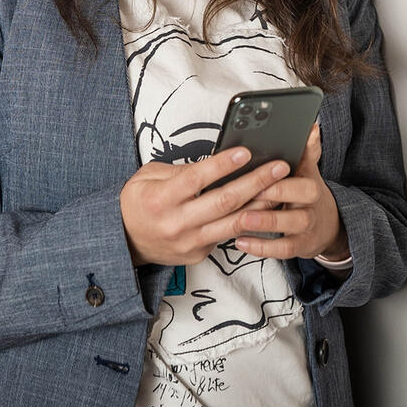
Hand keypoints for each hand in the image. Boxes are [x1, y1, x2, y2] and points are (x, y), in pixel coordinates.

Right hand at [119, 147, 290, 266]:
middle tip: (278, 167)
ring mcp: (189, 242)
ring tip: (281, 187)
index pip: (197, 179)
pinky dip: (247, 220)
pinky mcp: (198, 254)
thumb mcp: (148, 176)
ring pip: (233, 222)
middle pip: (223, 202)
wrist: (126, 241)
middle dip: (255, 182)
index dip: (223, 165)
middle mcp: (176, 223)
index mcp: (160, 199)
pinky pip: (226, 235)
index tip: (246, 152)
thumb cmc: (139, 202)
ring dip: (261, 204)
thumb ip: (180, 170)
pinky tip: (263, 207)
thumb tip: (216, 163)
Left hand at [233, 123, 349, 261]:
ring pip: (289, 224)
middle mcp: (310, 203)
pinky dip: (261, 247)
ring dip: (265, 222)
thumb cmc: (305, 193)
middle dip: (275, 192)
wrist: (328, 226)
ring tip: (242, 219)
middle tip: (251, 190)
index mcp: (310, 181)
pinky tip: (241, 241)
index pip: (303, 170)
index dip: (285, 170)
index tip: (269, 165)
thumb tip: (312, 126)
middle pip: (299, 195)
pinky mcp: (299, 246)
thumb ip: (306, 150)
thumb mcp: (307, 170)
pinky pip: (282, 249)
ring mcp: (306, 226)